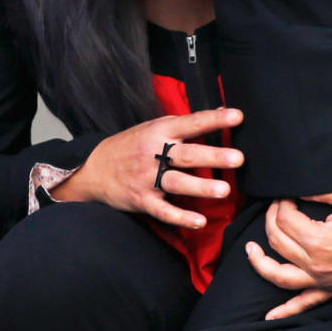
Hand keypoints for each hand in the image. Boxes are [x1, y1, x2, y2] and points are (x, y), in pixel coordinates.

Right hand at [53, 107, 243, 228]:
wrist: (94, 170)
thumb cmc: (130, 146)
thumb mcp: (154, 127)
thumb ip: (186, 123)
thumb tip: (220, 110)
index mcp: (159, 132)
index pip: (191, 123)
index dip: (214, 119)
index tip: (237, 116)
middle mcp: (154, 154)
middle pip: (187, 155)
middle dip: (212, 156)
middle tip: (237, 158)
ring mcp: (147, 178)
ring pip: (177, 183)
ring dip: (200, 187)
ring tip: (223, 190)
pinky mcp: (142, 200)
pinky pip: (163, 211)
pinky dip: (181, 217)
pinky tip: (199, 221)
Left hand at [246, 189, 331, 320]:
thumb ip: (319, 191)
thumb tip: (296, 189)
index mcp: (319, 241)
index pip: (285, 219)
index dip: (281, 203)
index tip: (286, 195)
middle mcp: (316, 265)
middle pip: (278, 242)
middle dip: (271, 220)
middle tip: (277, 207)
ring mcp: (322, 281)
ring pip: (280, 275)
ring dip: (260, 263)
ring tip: (250, 251)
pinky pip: (305, 304)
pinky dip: (286, 311)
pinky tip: (270, 316)